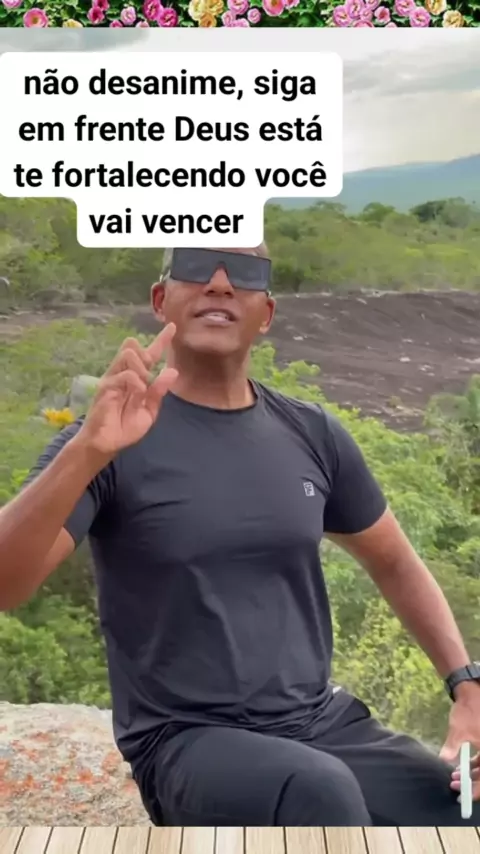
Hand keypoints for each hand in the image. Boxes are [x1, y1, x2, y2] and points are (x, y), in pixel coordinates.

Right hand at [78, 323, 177, 456]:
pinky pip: (126, 375)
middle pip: (134, 346)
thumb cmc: (125, 427)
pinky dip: (137, 383)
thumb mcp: (149, 411)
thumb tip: (172, 371)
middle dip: (147, 353)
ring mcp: (113, 378)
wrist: (107, 443)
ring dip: (142, 369)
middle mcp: (124, 373)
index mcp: (137, 379)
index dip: (161, 340)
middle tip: (149, 376)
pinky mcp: (106, 386)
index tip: (172, 327)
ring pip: (129, 354)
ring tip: (141, 389)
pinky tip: (137, 394)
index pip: (149, 354)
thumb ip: (158, 392)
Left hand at [439, 685, 479, 800]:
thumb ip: (452, 747)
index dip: (476, 790)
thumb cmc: (467, 712)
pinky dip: (474, 765)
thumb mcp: (458, 731)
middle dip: (472, 783)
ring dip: (471, 774)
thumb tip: (443, 759)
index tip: (463, 795)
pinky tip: (462, 766)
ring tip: (454, 775)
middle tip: (454, 784)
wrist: (471, 693)